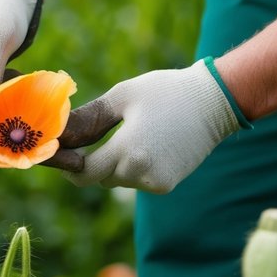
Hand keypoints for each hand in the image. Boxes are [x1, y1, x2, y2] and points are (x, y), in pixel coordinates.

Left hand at [54, 58, 245, 193]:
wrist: (214, 101)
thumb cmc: (166, 92)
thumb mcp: (123, 96)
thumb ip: (88, 118)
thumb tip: (61, 133)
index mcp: (127, 151)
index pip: (85, 174)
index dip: (71, 166)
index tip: (67, 153)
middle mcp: (141, 173)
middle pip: (101, 178)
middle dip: (96, 161)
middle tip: (101, 136)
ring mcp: (156, 182)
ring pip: (120, 180)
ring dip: (118, 165)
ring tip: (135, 135)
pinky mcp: (167, 184)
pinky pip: (138, 181)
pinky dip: (136, 168)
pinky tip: (151, 144)